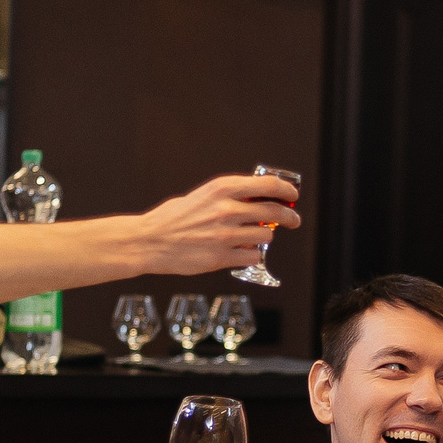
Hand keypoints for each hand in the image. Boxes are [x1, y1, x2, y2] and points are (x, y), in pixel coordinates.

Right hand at [136, 174, 300, 276]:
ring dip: (264, 236)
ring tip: (252, 237)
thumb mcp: (202, 196)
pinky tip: (241, 251)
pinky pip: (253, 256)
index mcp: (222, 189)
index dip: (286, 190)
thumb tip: (257, 198)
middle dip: (289, 217)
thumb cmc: (172, 218)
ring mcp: (226, 234)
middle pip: (274, 211)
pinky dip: (251, 254)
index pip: (268, 185)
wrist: (149, 241)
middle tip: (292, 220)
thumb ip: (228, 196)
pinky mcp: (222, 257)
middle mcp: (227, 209)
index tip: (292, 195)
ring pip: (266, 235)